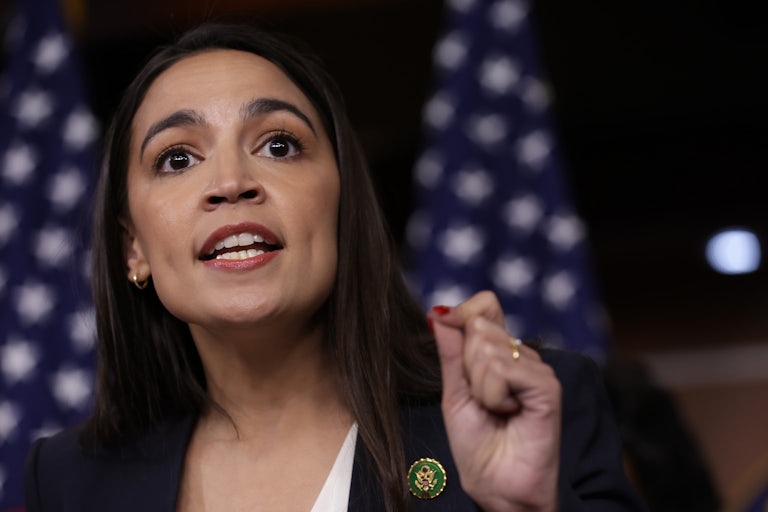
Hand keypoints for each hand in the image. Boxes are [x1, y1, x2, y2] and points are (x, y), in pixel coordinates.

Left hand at [428, 291, 561, 511]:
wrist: (495, 485)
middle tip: (481, 399)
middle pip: (478, 327)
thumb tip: (438, 312)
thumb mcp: (454, 391)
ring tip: (496, 410)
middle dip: (466, 367)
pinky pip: (503, 369)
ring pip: (486, 349)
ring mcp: (536, 368)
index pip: (484, 305)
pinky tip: (509, 413)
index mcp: (500, 352)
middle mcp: (521, 355)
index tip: (445, 329)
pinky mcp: (547, 385)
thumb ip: (450, 351)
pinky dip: (493, 396)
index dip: (462, 314)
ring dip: (479, 387)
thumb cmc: (477, 444)